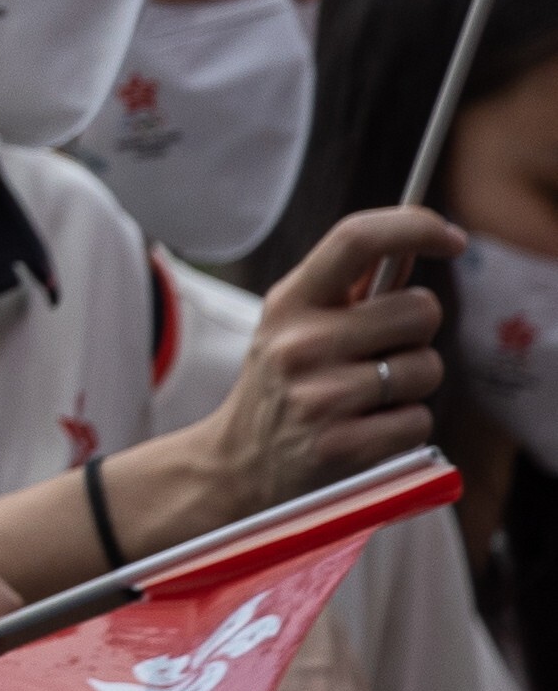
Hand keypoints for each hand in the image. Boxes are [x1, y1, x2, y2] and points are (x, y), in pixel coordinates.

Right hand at [190, 209, 456, 518]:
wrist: (238, 464)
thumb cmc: (280, 385)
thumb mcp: (293, 325)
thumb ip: (349, 288)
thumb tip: (411, 245)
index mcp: (288, 302)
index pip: (356, 239)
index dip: (415, 226)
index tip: (451, 237)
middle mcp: (300, 343)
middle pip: (419, 309)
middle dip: (417, 332)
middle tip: (383, 351)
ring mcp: (321, 396)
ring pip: (426, 368)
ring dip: (412, 384)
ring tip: (369, 395)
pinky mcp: (343, 446)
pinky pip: (419, 420)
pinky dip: (404, 425)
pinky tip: (367, 428)